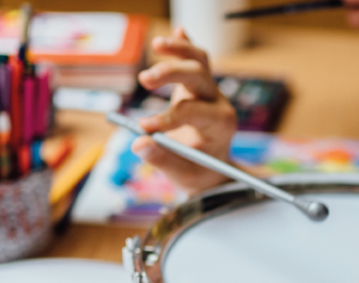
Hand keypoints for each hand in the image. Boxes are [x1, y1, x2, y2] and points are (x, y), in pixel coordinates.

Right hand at [132, 28, 237, 194]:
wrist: (212, 166)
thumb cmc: (197, 170)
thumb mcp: (182, 174)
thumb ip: (162, 160)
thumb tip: (139, 144)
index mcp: (219, 125)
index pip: (192, 113)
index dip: (166, 119)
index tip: (142, 128)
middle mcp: (218, 102)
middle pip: (199, 77)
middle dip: (172, 74)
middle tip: (144, 80)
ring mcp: (210, 91)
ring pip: (200, 61)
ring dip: (179, 50)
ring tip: (157, 44)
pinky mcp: (199, 85)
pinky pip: (197, 59)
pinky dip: (185, 45)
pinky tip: (178, 31)